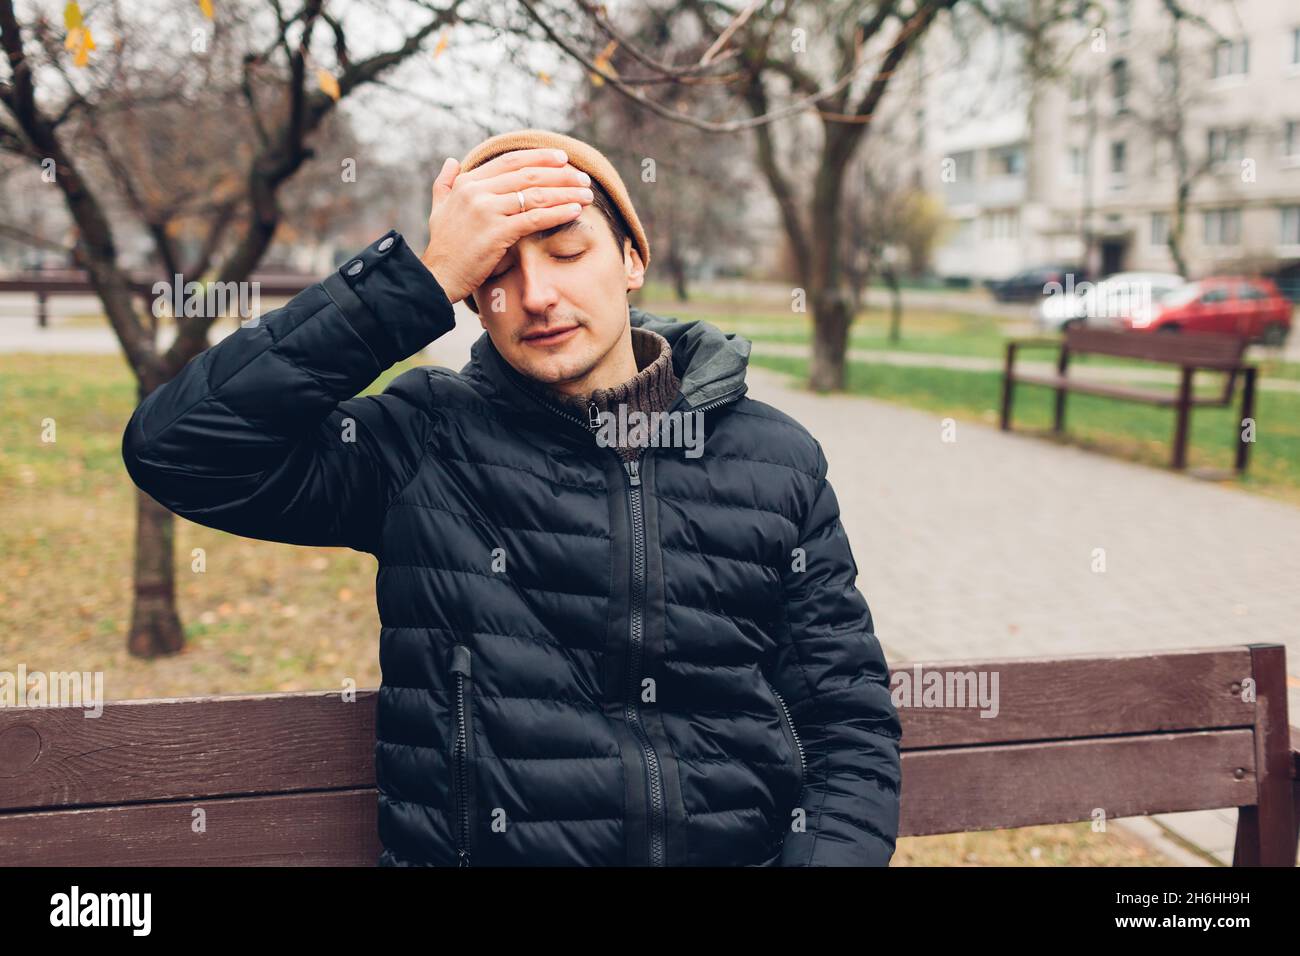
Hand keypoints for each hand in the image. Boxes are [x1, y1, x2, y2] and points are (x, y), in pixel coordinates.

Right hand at [420, 148, 593, 303]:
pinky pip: (535, 218)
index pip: (511, 161)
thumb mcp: (439, 208)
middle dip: (561, 174)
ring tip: (587, 194)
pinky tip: (575, 211)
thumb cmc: (443, 246)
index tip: (562, 158)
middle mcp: (477, 191)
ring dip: (566, 192)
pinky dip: (558, 212)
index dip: (539, 157)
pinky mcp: (497, 232)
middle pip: (528, 174)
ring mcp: (487, 210)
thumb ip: (445, 183)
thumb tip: (451, 161)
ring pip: (536, 194)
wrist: (437, 276)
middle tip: (583, 176)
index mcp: (468, 182)